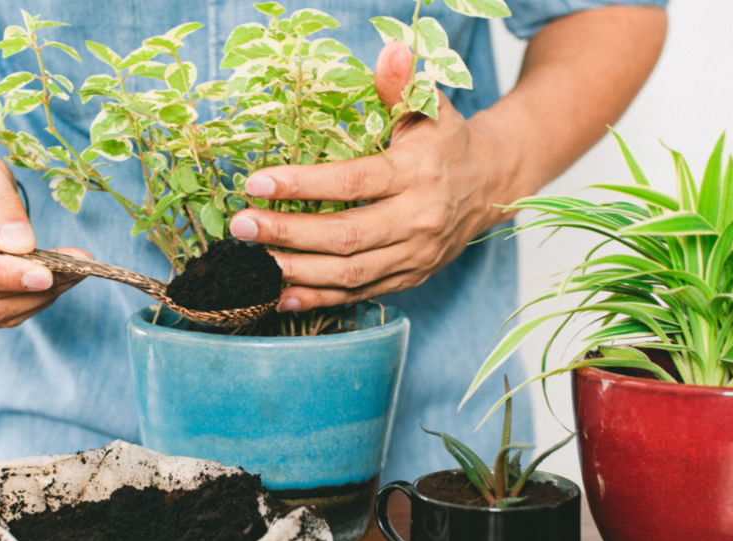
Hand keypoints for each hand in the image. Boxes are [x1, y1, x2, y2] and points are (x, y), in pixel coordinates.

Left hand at [228, 42, 522, 310]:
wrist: (490, 185)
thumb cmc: (447, 142)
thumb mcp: (431, 107)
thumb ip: (403, 84)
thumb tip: (391, 50)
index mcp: (418, 174)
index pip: (353, 183)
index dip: (302, 185)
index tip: (258, 182)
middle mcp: (418, 220)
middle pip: (345, 236)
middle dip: (288, 234)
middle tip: (242, 225)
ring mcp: (414, 255)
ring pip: (348, 273)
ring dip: (295, 270)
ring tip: (250, 262)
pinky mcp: (408, 278)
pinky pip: (358, 294)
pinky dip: (317, 299)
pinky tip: (278, 294)